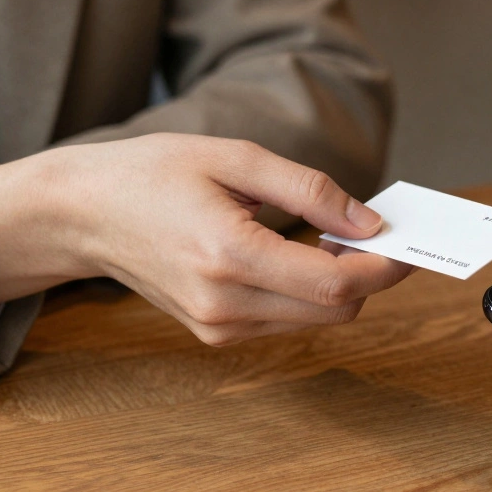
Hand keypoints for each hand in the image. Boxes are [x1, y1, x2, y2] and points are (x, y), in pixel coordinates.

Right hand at [0, 134, 412, 343]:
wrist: (82, 213)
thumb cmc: (151, 173)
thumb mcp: (235, 157)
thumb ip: (310, 189)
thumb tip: (370, 222)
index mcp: (228, 255)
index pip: (334, 284)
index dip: (384, 266)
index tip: (409, 242)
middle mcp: (224, 304)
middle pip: (335, 311)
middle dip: (369, 275)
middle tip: (377, 232)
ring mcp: (217, 327)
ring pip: (316, 321)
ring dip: (339, 285)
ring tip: (335, 238)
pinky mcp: (214, 334)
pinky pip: (286, 321)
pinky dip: (307, 293)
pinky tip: (299, 256)